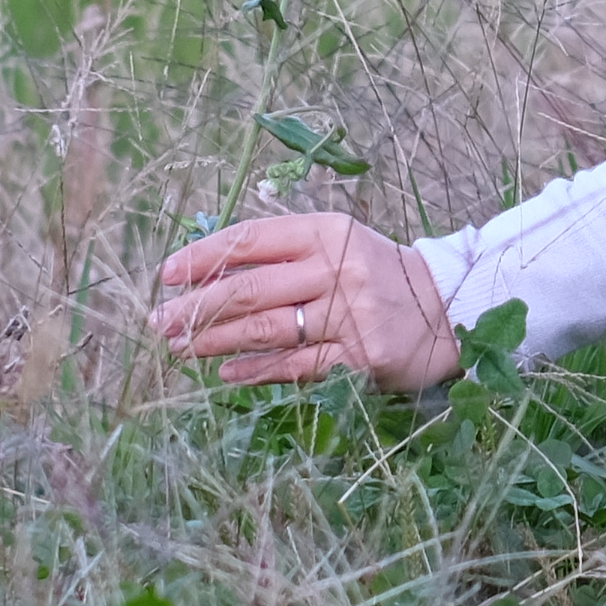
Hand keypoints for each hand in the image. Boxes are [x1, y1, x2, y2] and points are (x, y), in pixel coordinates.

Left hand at [152, 211, 459, 393]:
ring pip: (266, 330)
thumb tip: (211, 267)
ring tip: (179, 347)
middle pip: (251, 289)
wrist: (447, 307)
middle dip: (197, 307)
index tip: (168, 274)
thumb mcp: (338, 243)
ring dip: (215, 341)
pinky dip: (255, 371)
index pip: (252, 239)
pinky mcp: (358, 359)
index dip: (205, 255)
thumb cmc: (379, 272)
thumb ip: (283, 251)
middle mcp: (337, 270)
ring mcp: (348, 316)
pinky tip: (224, 374)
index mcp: (327, 232)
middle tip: (159, 321)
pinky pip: (295, 366)